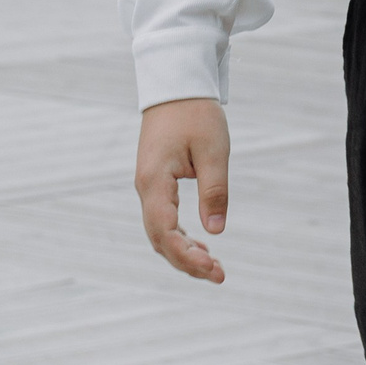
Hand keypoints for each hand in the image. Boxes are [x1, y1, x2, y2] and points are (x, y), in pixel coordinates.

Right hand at [136, 97, 230, 282]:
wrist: (176, 88)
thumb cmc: (196, 115)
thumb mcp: (214, 150)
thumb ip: (214, 190)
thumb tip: (215, 230)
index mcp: (154, 182)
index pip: (164, 231)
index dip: (186, 255)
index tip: (213, 269)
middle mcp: (145, 189)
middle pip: (159, 239)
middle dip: (187, 262)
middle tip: (219, 276)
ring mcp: (148, 188)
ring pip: (160, 233)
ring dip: (183, 252)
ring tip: (214, 268)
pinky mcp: (156, 185)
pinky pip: (163, 220)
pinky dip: (180, 237)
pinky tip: (202, 247)